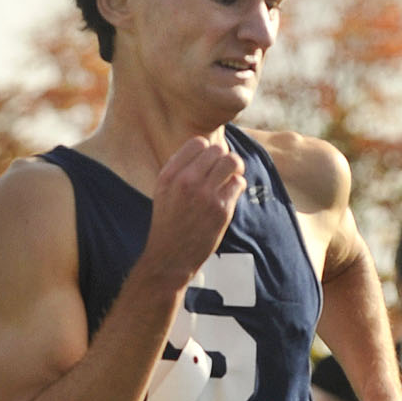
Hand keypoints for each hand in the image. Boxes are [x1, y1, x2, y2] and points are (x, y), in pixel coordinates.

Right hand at [141, 136, 244, 287]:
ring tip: (232, 177)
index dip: (208, 150)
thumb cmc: (168, 224)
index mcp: (170, 174)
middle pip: (218, 150)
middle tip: (223, 171)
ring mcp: (205, 194)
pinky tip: (230, 195)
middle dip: (223, 158)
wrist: (169, 258)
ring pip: (232, 162)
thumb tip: (205, 147)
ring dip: (236, 167)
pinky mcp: (220, 209)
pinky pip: (238, 183)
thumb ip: (179, 168)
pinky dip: (238, 186)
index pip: (198, 142)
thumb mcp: (163, 191)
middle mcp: (186, 181)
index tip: (208, 163)